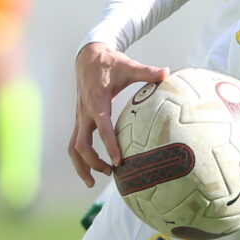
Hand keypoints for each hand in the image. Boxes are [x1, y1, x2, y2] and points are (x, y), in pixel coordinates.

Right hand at [70, 41, 168, 185]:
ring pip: (73, 148)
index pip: (102, 128)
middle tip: (111, 172)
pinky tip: (90, 171)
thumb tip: (167, 71)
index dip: (110, 145)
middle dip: (93, 162)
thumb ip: (147, 72)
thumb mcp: (128, 66)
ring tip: (92, 182)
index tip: (119, 161)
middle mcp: (84, 113)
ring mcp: (79, 118)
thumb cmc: (110, 63)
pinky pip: (74, 143)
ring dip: (81, 166)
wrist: (87, 57)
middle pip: (81, 144)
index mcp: (97, 102)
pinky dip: (79, 159)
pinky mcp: (78, 120)